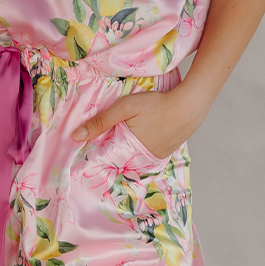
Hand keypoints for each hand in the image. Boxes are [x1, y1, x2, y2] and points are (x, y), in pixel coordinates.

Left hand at [72, 83, 206, 160]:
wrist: (190, 106)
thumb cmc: (156, 105)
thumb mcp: (125, 108)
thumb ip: (100, 121)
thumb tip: (75, 136)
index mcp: (128, 150)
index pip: (104, 160)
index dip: (93, 156)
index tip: (81, 155)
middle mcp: (141, 159)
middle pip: (118, 160)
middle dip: (108, 154)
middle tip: (95, 147)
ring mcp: (154, 158)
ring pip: (131, 158)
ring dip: (123, 152)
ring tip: (116, 141)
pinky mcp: (163, 154)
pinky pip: (144, 155)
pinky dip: (137, 149)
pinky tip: (137, 138)